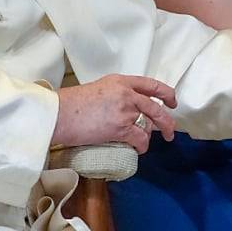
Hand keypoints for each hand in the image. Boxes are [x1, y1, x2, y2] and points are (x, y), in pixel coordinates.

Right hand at [52, 74, 177, 153]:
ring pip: (149, 124)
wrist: (59, 114)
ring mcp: (125, 110)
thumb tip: (127, 107)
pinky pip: (140, 138)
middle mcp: (127, 93)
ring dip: (150, 136)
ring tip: (146, 143)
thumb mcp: (98, 88)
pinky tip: (139, 149)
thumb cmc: (72, 103)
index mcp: (121, 81)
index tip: (172, 101)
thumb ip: (116, 94)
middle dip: (167, 121)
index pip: (151, 84)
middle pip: (156, 107)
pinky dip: (142, 146)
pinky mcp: (121, 128)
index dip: (166, 93)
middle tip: (170, 131)